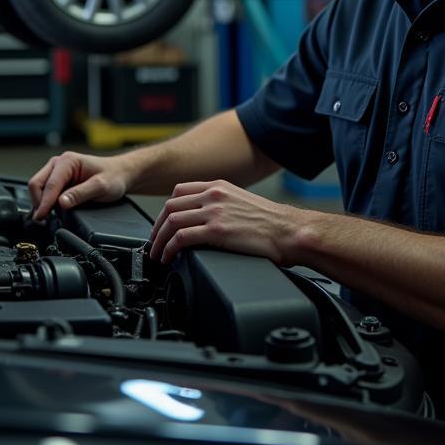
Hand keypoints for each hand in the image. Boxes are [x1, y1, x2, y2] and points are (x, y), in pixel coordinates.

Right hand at [28, 151, 129, 220]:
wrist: (120, 174)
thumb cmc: (113, 176)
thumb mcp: (100, 186)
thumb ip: (80, 194)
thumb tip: (61, 202)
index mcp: (68, 161)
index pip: (50, 184)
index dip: (44, 202)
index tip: (41, 217)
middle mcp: (59, 163)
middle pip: (37, 183)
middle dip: (38, 202)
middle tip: (43, 219)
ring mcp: (57, 171)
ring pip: (39, 188)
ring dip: (41, 202)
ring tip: (48, 216)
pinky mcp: (58, 180)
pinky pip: (45, 191)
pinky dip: (45, 202)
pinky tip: (52, 210)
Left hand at [147, 180, 306, 265]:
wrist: (290, 231)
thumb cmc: (273, 223)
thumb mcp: (242, 202)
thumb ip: (222, 205)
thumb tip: (206, 219)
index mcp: (219, 186)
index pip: (180, 190)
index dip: (166, 209)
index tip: (162, 224)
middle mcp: (214, 194)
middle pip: (170, 206)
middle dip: (157, 227)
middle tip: (154, 243)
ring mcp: (214, 211)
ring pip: (172, 221)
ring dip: (159, 240)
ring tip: (157, 255)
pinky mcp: (217, 230)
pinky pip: (181, 238)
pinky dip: (169, 249)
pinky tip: (169, 258)